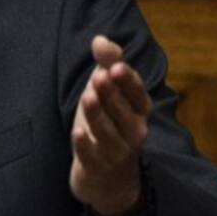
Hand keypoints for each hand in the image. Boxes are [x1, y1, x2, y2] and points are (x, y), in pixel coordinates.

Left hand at [69, 34, 151, 215]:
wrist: (108, 176)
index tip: (115, 67)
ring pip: (107, 133)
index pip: (138, 95)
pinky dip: (85, 146)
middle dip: (111, 95)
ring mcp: (116, 152)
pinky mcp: (97, 168)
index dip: (128, 81)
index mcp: (140, 111)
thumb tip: (99, 39)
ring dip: (97, 116)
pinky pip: (92, 157)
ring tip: (87, 97)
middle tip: (99, 77)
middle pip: (122, 112)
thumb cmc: (110, 122)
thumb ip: (107, 62)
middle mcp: (133, 132)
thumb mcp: (110, 90)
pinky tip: (77, 133)